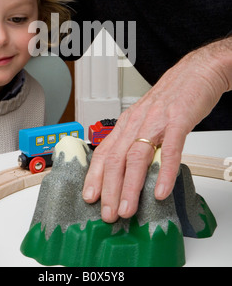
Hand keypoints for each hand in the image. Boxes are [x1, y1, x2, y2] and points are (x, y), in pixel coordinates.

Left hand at [83, 38, 231, 222]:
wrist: (196, 72)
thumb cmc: (172, 96)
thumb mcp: (146, 117)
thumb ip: (138, 140)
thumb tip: (129, 168)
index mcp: (128, 123)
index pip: (104, 152)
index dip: (95, 176)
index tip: (90, 197)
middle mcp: (137, 122)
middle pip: (116, 158)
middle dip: (109, 189)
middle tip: (108, 213)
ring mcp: (157, 121)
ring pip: (136, 157)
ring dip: (130, 186)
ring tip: (127, 209)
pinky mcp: (178, 120)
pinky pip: (170, 149)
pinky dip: (164, 172)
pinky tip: (161, 190)